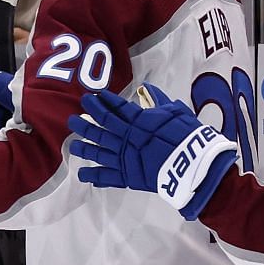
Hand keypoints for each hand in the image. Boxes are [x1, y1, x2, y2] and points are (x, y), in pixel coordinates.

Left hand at [65, 86, 237, 216]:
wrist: (192, 163)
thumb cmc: (188, 135)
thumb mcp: (175, 112)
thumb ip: (158, 100)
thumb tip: (146, 88)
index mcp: (137, 120)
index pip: (115, 109)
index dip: (102, 103)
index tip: (91, 97)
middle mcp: (125, 138)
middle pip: (100, 128)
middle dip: (85, 122)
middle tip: (72, 119)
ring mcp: (123, 158)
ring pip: (97, 152)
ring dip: (84, 148)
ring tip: (73, 146)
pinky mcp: (126, 176)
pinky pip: (105, 177)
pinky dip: (93, 177)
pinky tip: (82, 175)